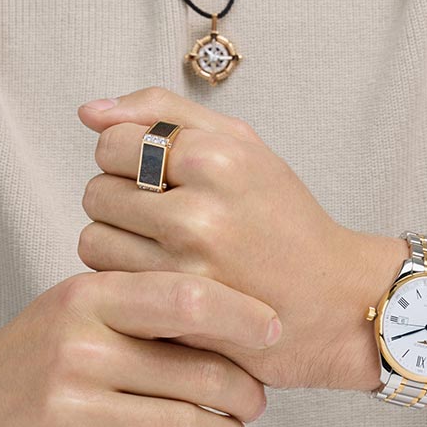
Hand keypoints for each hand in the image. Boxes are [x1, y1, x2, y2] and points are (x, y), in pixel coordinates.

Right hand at [0, 270, 276, 426]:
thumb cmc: (29, 354)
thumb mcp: (76, 305)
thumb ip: (141, 302)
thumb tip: (232, 311)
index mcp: (88, 297)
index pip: (185, 297)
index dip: (241, 314)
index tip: (273, 328)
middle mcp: (80, 349)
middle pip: (196, 368)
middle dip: (243, 387)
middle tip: (256, 394)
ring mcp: (73, 410)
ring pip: (186, 424)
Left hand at [77, 86, 383, 391]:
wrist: (338, 303)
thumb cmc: (286, 219)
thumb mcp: (242, 145)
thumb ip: (163, 113)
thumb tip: (89, 112)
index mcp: (215, 158)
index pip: (111, 143)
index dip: (126, 158)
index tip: (155, 174)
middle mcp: (197, 211)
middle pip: (95, 191)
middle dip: (118, 200)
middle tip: (159, 214)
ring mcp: (185, 268)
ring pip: (92, 240)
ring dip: (115, 242)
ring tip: (158, 248)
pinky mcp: (177, 314)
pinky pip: (109, 283)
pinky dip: (124, 281)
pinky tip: (159, 278)